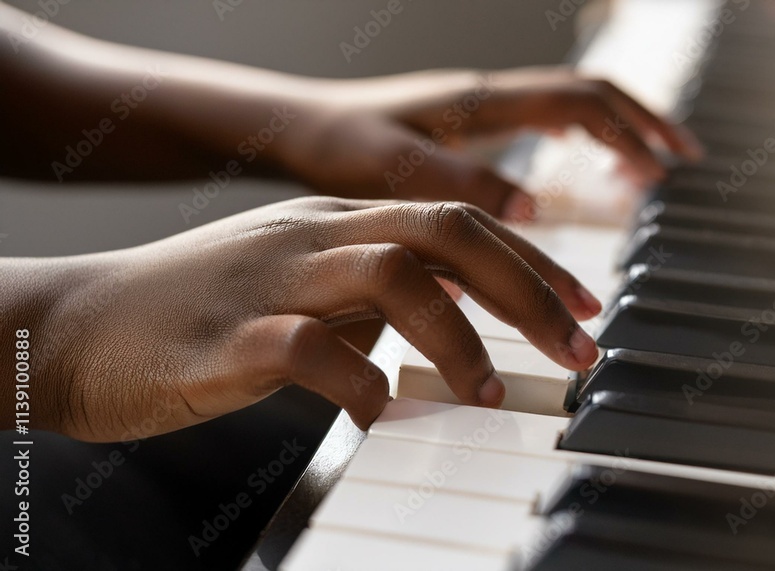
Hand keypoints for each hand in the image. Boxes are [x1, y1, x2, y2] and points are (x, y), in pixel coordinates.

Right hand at [26, 198, 601, 440]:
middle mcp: (313, 236)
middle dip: (527, 290)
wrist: (78, 324)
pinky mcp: (229, 338)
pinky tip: (386, 418)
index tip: (583, 306)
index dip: (532, 260)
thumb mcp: (296, 279)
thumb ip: (366, 290)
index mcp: (334, 221)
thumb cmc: (194, 311)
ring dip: (457, 339)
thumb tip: (447, 313)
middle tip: (578, 346)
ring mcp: (271, 280)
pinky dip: (364, 384)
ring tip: (489, 395)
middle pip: (444, 232)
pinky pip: (312, 349)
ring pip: (390, 277)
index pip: (457, 218)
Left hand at [278, 68, 702, 219]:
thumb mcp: (394, 170)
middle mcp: (488, 97)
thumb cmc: (335, 145)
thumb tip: (536, 211)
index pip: (578, 103)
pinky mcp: (469, 126)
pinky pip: (542, 121)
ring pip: (569, 106)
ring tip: (652, 163)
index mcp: (480, 102)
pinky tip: (585, 165)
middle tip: (685, 159)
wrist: (296, 126)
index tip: (665, 169)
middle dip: (642, 123)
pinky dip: (579, 140)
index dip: (629, 132)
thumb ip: (462, 185)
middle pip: (588, 96)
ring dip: (616, 130)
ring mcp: (481, 108)